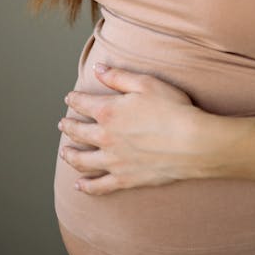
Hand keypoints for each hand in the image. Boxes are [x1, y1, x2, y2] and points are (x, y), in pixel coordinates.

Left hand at [58, 64, 201, 194]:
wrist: (191, 142)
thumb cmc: (172, 108)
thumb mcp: (146, 83)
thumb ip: (118, 76)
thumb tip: (97, 69)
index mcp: (109, 111)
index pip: (84, 104)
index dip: (74, 100)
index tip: (69, 98)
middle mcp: (106, 137)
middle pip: (79, 133)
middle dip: (69, 126)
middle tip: (63, 123)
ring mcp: (114, 161)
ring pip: (83, 160)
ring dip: (70, 155)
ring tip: (64, 152)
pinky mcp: (124, 179)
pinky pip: (99, 186)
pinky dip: (87, 186)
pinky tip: (79, 185)